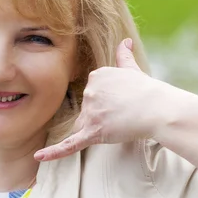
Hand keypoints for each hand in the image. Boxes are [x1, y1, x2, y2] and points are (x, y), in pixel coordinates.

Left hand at [34, 38, 161, 160]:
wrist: (159, 109)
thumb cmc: (148, 91)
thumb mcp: (133, 69)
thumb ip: (124, 56)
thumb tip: (125, 41)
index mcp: (96, 76)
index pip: (93, 93)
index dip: (108, 101)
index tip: (123, 100)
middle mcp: (90, 91)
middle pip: (88, 110)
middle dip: (103, 115)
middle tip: (126, 113)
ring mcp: (91, 112)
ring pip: (86, 125)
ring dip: (99, 127)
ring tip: (121, 123)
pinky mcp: (94, 131)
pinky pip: (70, 144)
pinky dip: (54, 152)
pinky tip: (38, 157)